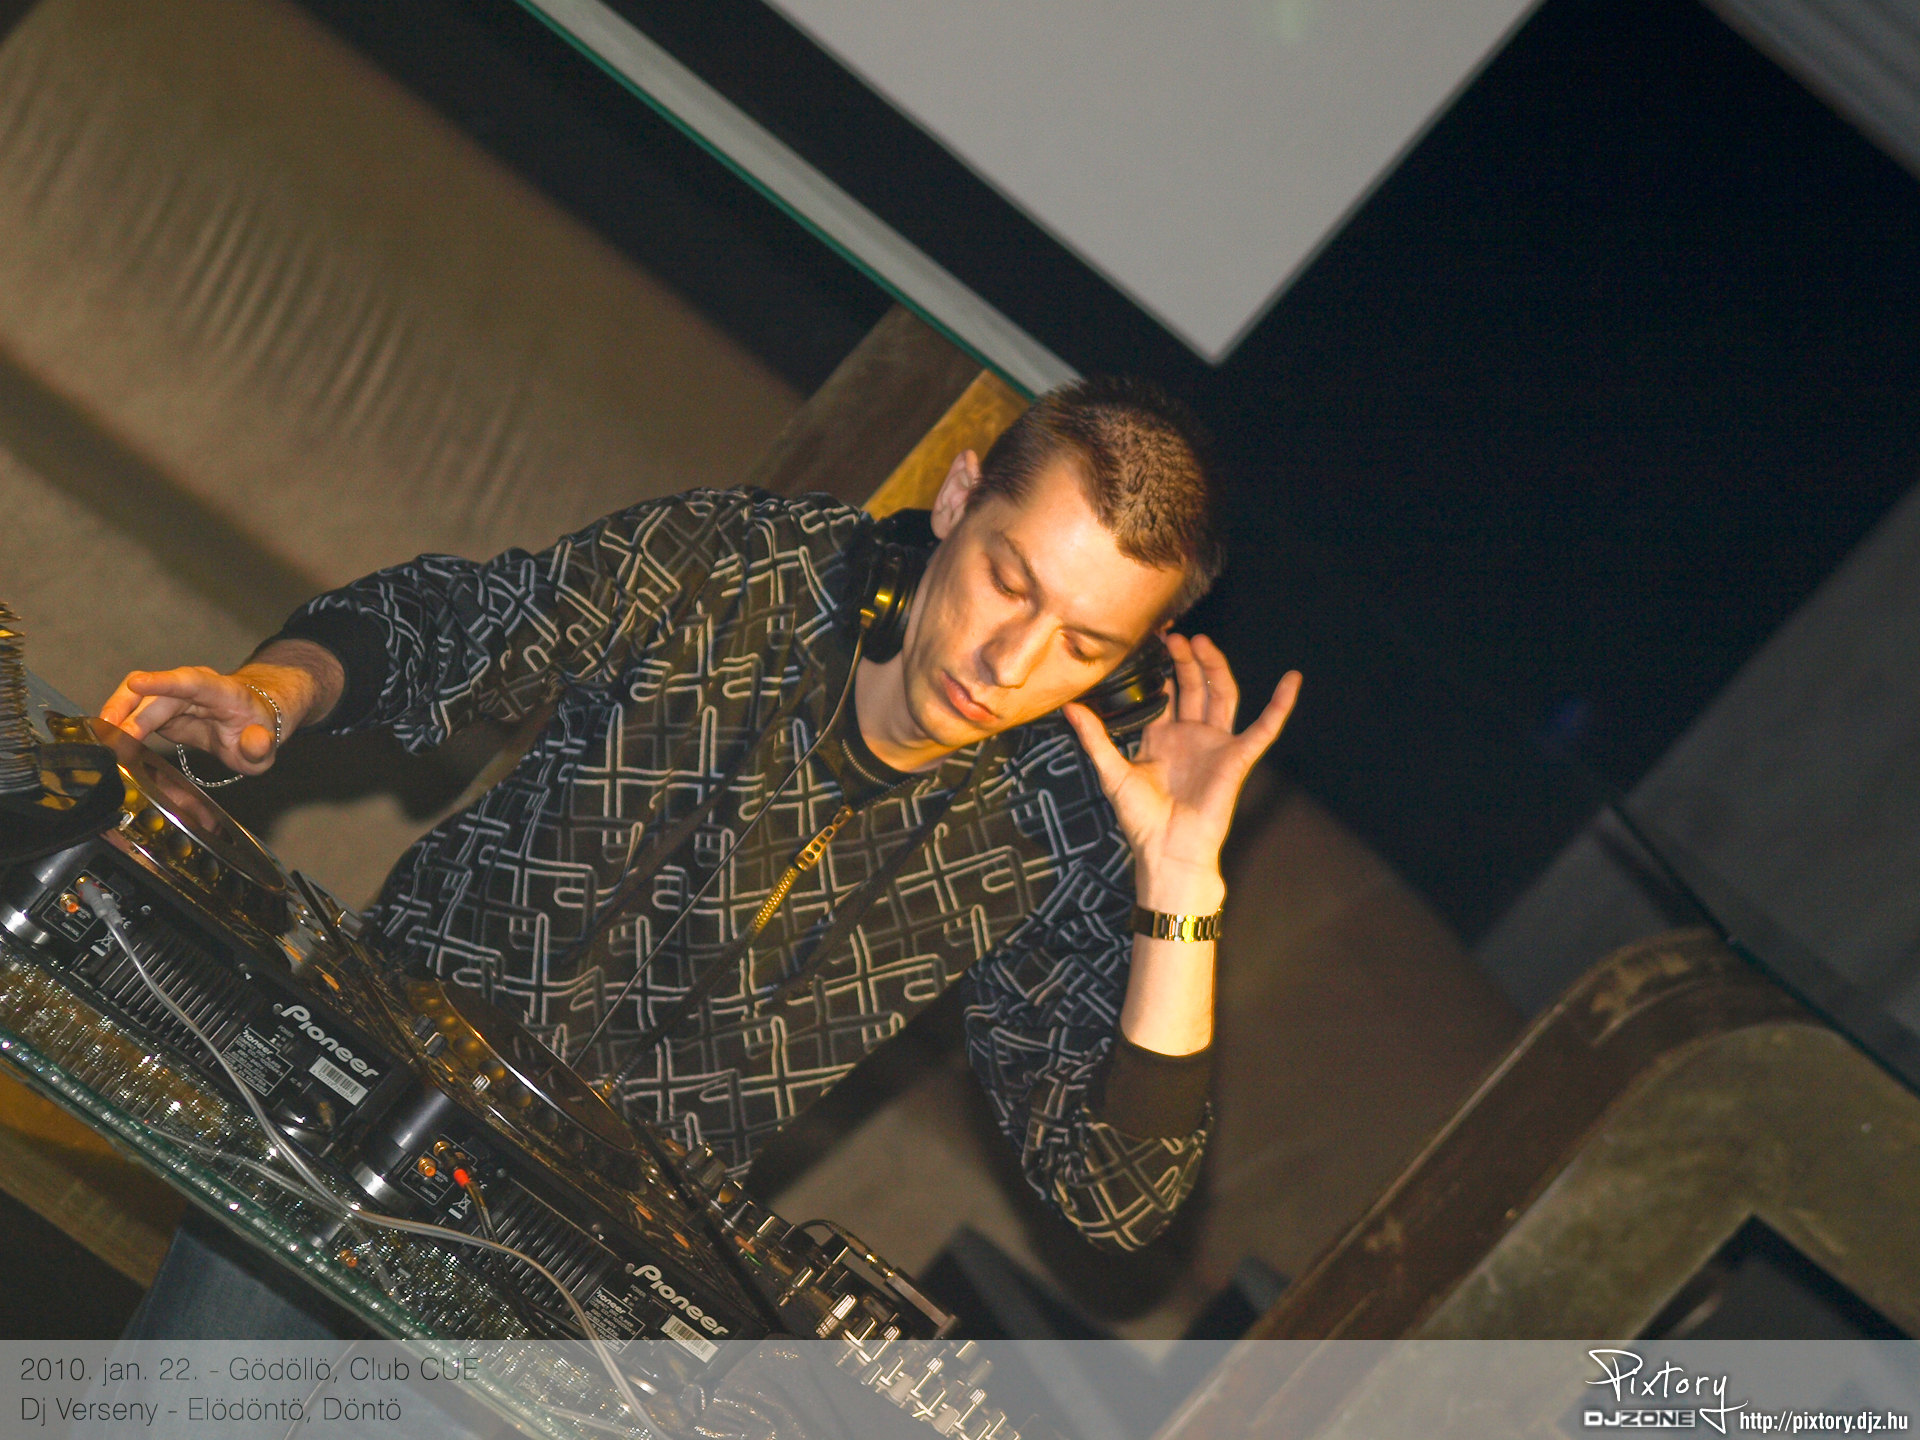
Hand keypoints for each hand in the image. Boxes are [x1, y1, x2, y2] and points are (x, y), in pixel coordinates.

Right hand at [100, 666, 284, 774]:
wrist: (250, 720)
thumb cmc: (254, 730)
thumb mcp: (263, 747)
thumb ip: (259, 747)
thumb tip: (256, 742)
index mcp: (222, 692)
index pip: (192, 682)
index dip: (163, 682)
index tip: (137, 683)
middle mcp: (195, 688)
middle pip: (157, 695)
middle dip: (131, 714)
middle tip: (111, 736)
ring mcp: (174, 696)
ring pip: (139, 698)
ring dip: (118, 713)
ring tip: (100, 734)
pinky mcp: (160, 708)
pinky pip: (134, 709)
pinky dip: (119, 722)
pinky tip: (106, 735)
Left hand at [1063, 634, 1300, 909]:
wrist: (1167, 851)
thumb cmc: (1141, 820)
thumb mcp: (1112, 771)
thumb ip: (1094, 738)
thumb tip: (1069, 707)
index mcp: (1163, 738)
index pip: (1167, 692)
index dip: (1162, 667)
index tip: (1152, 639)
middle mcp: (1191, 736)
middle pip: (1194, 686)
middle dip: (1186, 660)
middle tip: (1174, 636)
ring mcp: (1216, 744)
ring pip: (1222, 695)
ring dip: (1215, 668)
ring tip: (1202, 642)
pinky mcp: (1237, 758)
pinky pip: (1264, 728)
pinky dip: (1280, 704)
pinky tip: (1292, 680)